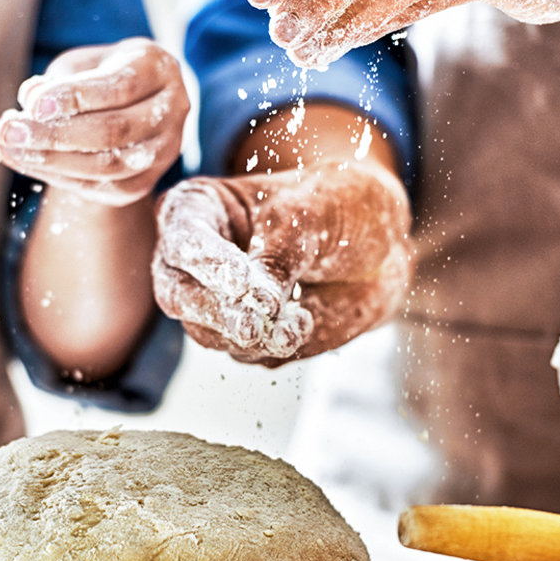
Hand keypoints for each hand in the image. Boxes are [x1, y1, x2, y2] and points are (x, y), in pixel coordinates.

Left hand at [0, 38, 188, 205]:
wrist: (135, 105)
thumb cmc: (102, 74)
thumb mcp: (83, 63)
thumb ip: (59, 79)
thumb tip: (29, 100)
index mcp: (158, 69)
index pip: (120, 87)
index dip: (75, 97)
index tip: (32, 104)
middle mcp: (172, 111)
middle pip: (114, 131)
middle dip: (56, 134)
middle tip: (10, 131)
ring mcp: (164, 151)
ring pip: (109, 166)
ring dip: (52, 161)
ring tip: (10, 148)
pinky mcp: (145, 182)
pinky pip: (103, 188)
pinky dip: (60, 177)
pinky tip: (28, 162)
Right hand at [152, 161, 413, 365]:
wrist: (382, 247)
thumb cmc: (337, 207)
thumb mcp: (310, 215)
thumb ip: (278, 256)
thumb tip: (258, 305)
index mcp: (197, 210)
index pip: (184, 241)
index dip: (209, 264)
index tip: (242, 284)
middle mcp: (194, 260)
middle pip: (177, 295)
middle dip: (215, 313)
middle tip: (251, 326)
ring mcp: (215, 302)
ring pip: (208, 333)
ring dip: (252, 335)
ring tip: (298, 323)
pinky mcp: (242, 337)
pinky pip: (245, 354)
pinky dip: (274, 344)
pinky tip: (305, 322)